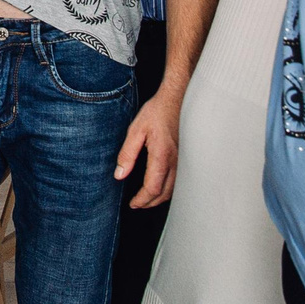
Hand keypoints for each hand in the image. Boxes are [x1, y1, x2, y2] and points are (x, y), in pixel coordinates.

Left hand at [112, 87, 182, 207]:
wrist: (177, 99)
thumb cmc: (157, 112)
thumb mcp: (136, 130)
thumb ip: (127, 154)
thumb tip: (119, 174)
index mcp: (162, 156)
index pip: (153, 188)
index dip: (142, 199)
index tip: (132, 203)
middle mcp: (175, 161)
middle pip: (164, 193)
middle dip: (150, 203)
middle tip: (137, 204)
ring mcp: (182, 161)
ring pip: (174, 189)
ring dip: (159, 198)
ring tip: (146, 198)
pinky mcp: (185, 157)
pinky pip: (178, 181)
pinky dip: (168, 189)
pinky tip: (160, 187)